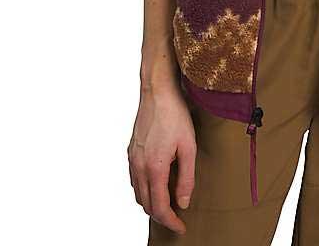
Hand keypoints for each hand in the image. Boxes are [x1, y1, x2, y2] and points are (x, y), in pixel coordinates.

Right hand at [127, 84, 196, 233]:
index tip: (181, 227)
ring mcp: (132, 159)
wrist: (157, 92)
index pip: (159, 207)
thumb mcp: (188, 147)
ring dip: (151, 203)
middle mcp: (138, 166)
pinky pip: (134, 180)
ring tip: (168, 204)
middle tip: (176, 219)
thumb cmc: (175, 115)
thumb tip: (183, 202)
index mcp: (154, 168)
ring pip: (138, 193)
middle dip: (161, 215)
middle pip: (145, 204)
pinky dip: (144, 189)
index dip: (170, 221)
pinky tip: (156, 184)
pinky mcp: (130, 151)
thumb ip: (186, 177)